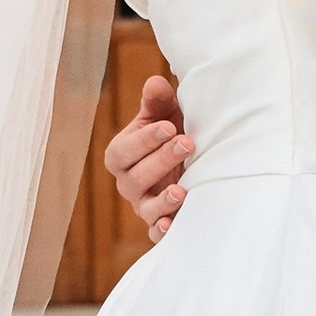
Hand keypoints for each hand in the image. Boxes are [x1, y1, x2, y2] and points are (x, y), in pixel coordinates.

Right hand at [105, 72, 191, 237]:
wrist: (193, 157)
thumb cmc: (174, 131)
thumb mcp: (166, 115)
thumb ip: (157, 102)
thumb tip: (155, 83)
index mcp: (122, 154)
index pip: (125, 150)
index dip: (145, 140)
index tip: (169, 127)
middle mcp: (128, 182)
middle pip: (135, 178)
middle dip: (161, 161)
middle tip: (188, 143)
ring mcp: (143, 205)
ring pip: (145, 207)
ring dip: (162, 200)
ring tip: (181, 191)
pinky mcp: (159, 222)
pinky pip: (155, 233)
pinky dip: (162, 232)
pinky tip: (172, 226)